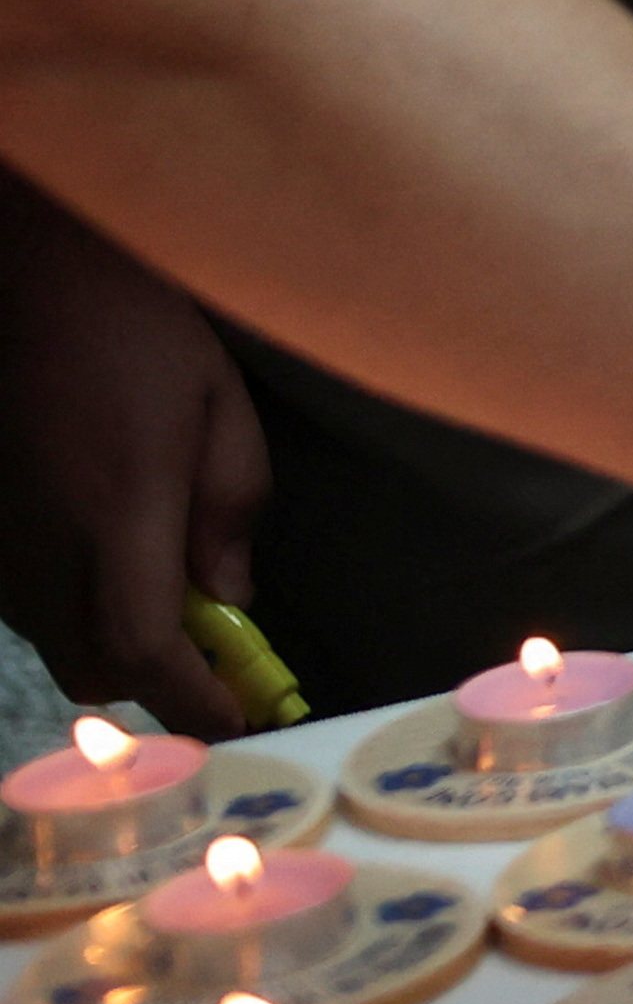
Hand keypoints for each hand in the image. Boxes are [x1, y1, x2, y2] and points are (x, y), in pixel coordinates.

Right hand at [0, 179, 264, 735]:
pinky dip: (79, 606)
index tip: (239, 716)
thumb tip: (230, 601)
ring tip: (175, 593)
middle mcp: (45, 550)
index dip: (192, 699)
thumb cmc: (137, 333)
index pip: (145, 650)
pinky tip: (117, 555)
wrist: (30, 286)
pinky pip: (30, 605)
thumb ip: (228, 511)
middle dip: (159, 679)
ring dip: (117, 641)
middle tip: (218, 654)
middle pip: (95, 667)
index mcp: (117, 516)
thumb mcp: (219, 408)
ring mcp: (2, 549)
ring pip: (58, 641)